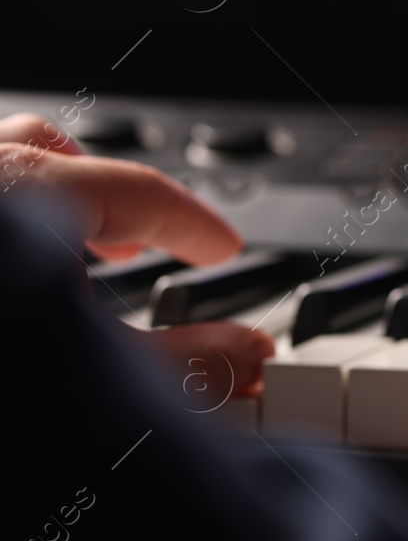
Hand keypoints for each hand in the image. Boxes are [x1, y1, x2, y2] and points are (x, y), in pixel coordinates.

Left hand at [0, 112, 274, 391]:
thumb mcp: (105, 387)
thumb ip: (188, 365)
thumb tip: (251, 357)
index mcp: (25, 188)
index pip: (138, 191)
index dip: (194, 225)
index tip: (222, 249)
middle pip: (45, 153)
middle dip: (101, 192)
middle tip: (136, 243)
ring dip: (39, 204)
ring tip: (68, 256)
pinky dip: (5, 231)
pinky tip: (16, 288)